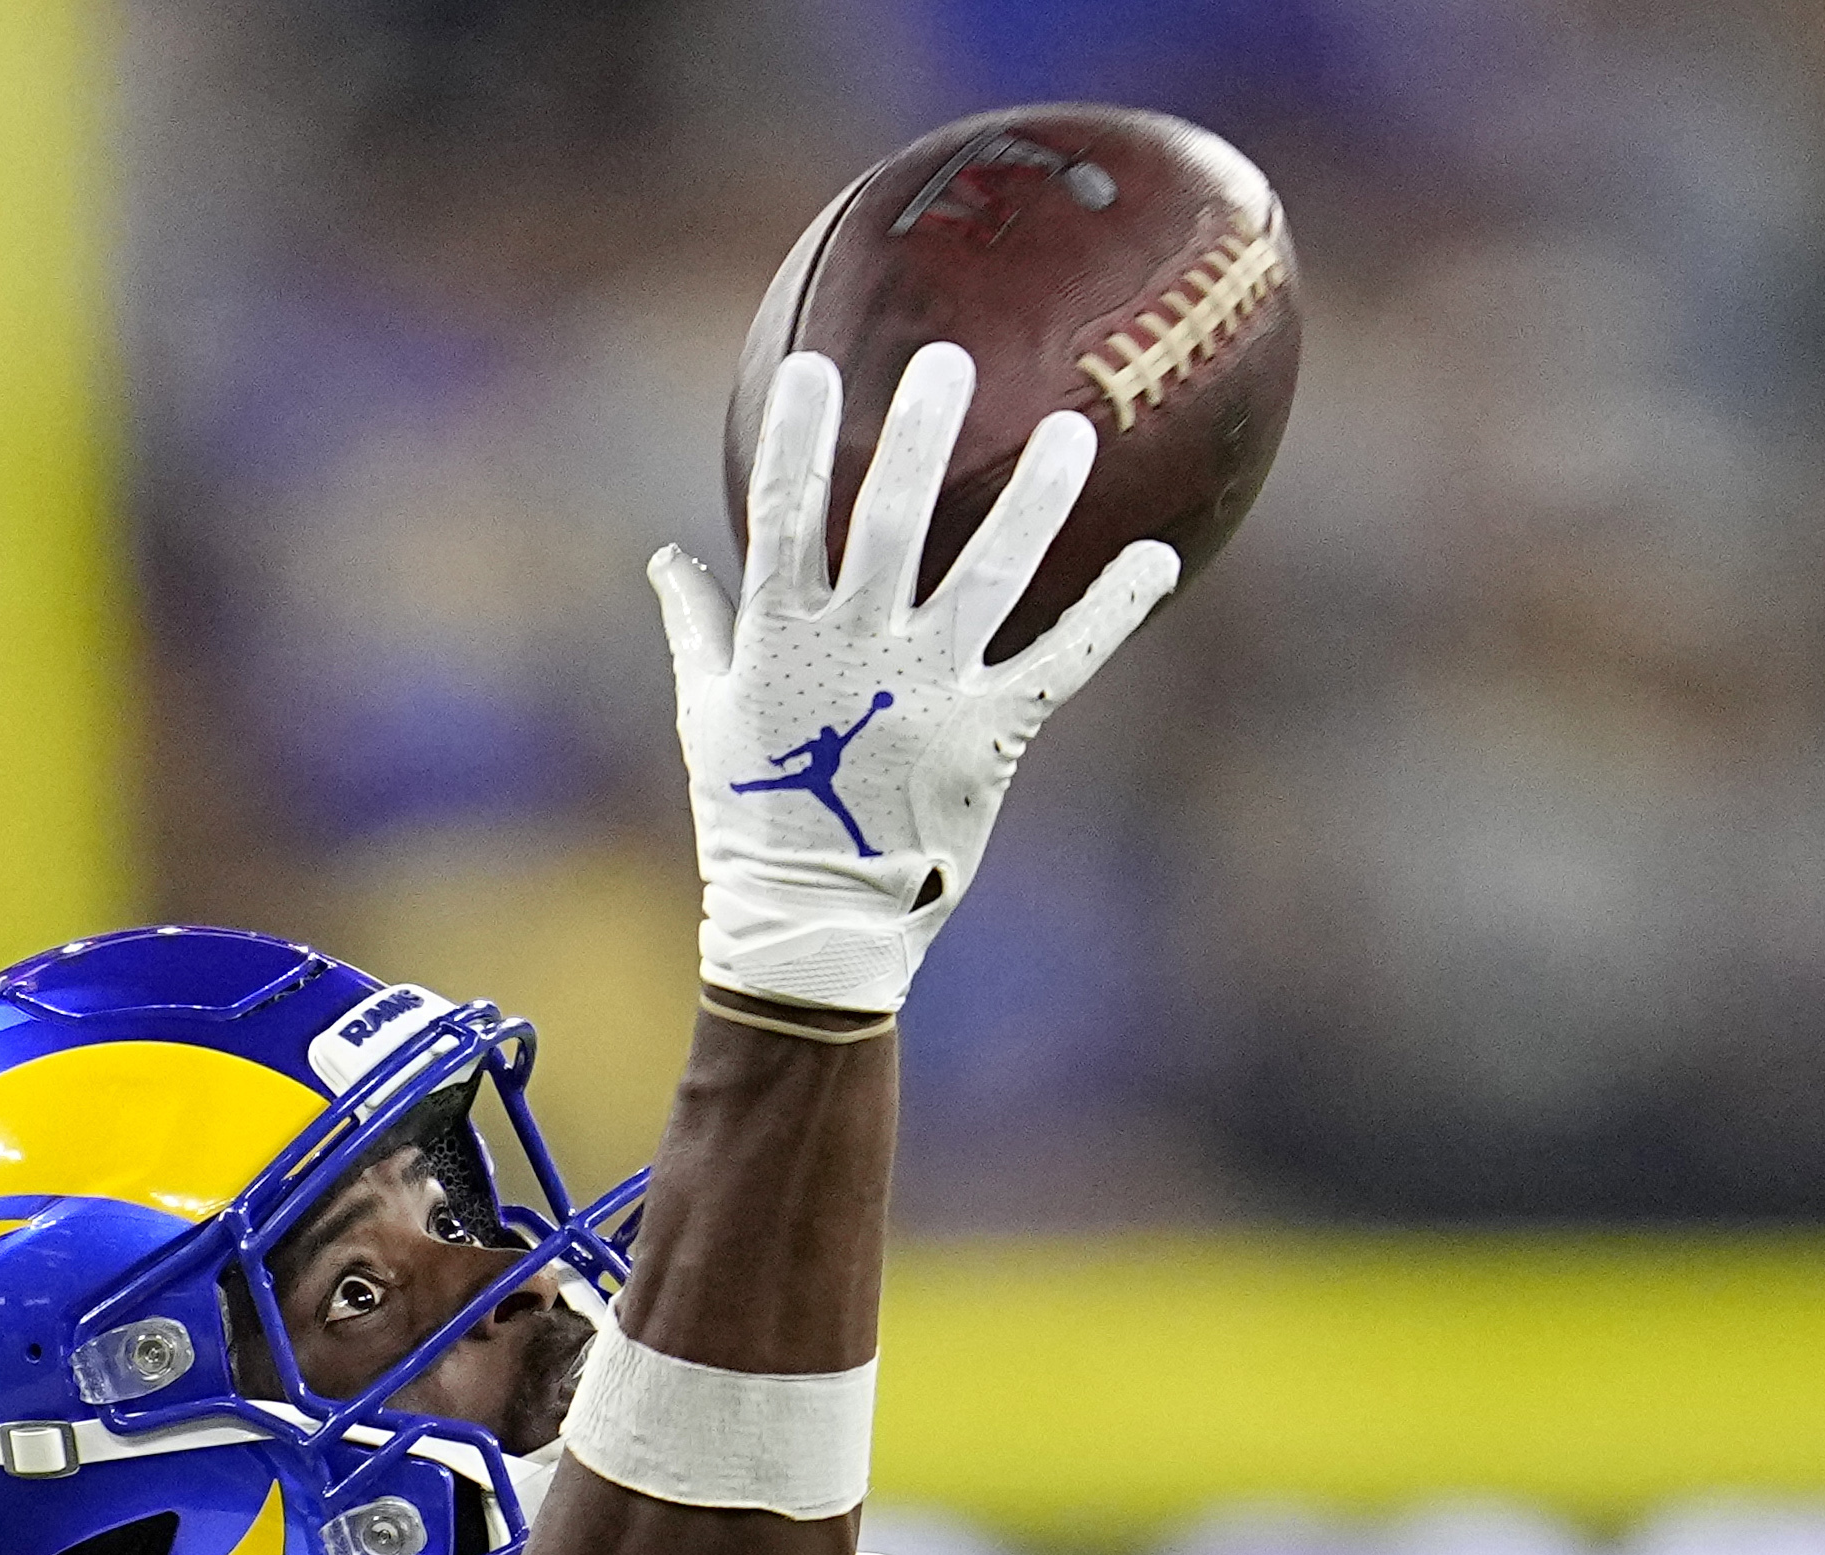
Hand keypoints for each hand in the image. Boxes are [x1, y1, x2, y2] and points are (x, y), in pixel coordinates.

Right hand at [650, 350, 1179, 1016]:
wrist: (817, 923)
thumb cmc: (753, 818)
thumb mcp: (706, 715)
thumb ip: (696, 627)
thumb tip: (668, 557)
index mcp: (782, 636)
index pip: (784, 513)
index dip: (795, 437)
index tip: (809, 366)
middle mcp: (860, 649)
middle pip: (890, 520)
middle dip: (918, 435)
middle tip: (947, 360)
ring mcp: (930, 689)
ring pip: (989, 574)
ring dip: (1033, 500)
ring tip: (1071, 432)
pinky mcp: (992, 733)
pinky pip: (1062, 660)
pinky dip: (1111, 611)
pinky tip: (1156, 560)